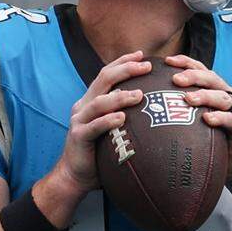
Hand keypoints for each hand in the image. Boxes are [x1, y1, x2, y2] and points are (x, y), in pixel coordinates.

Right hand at [51, 51, 150, 195]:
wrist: (75, 175)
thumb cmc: (100, 153)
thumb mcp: (113, 129)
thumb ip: (126, 116)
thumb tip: (156, 110)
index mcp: (92, 100)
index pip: (107, 74)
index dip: (123, 62)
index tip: (142, 55)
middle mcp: (84, 105)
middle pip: (104, 80)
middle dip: (125, 70)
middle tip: (146, 66)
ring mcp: (79, 120)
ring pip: (100, 102)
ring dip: (120, 96)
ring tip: (139, 95)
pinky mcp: (78, 136)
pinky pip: (94, 126)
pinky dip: (108, 120)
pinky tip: (121, 118)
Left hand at [166, 54, 231, 188]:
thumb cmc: (209, 142)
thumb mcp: (193, 122)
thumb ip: (180, 109)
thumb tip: (148, 103)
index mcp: (216, 89)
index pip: (201, 69)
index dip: (186, 62)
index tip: (167, 60)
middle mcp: (228, 94)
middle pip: (211, 78)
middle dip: (193, 77)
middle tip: (175, 79)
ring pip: (221, 97)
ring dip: (204, 96)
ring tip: (188, 99)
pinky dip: (220, 117)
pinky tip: (207, 118)